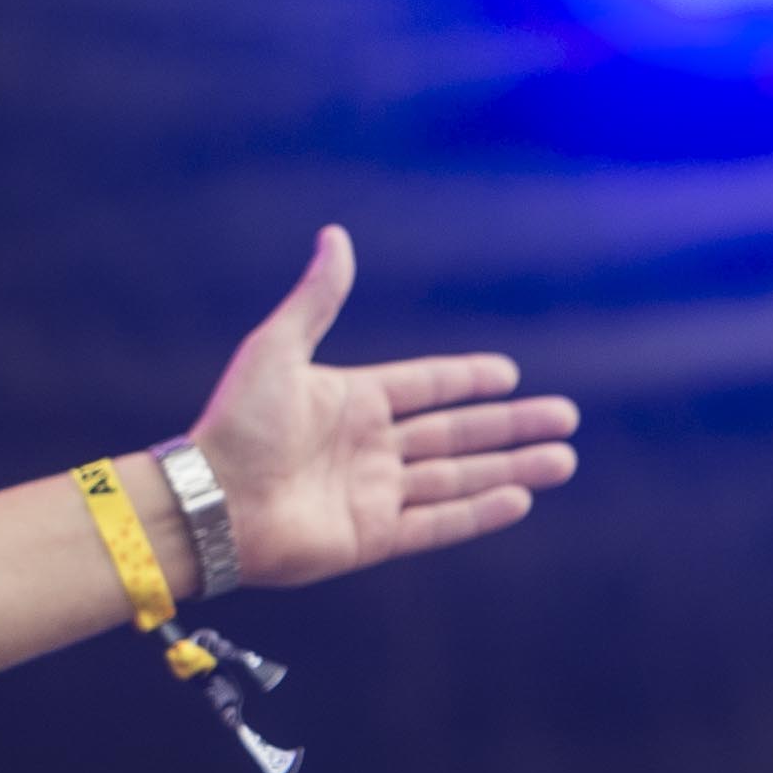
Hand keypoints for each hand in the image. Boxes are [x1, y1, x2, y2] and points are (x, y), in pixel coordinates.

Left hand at [191, 226, 577, 590]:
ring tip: (563, 459)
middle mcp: (367, 448)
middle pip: (456, 434)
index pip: (426, 387)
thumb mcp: (277, 349)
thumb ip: (317, 298)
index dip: (468, 381)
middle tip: (565, 418)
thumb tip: (336, 235)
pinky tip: (520, 498)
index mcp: (351, 401)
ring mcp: (372, 495)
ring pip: (458, 479)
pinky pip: (435, 523)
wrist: (208, 503)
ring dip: (511, 468)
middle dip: (511, 427)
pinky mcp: (369, 538)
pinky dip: (478, 513)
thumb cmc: (236, 425)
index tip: (509, 375)